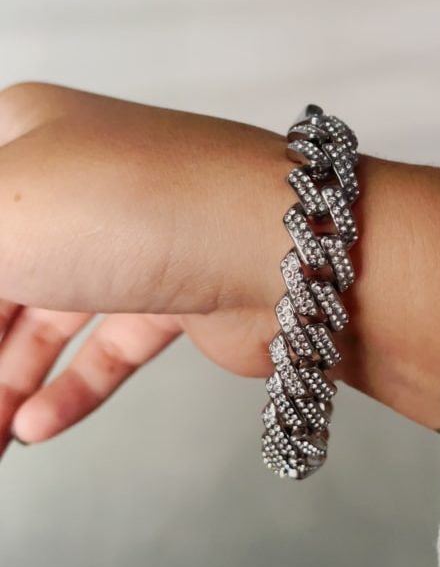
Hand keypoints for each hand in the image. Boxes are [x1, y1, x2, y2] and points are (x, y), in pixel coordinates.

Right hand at [0, 82, 322, 452]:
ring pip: (45, 319)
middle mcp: (75, 182)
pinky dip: (69, 388)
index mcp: (23, 137)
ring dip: (8, 382)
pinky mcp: (173, 291)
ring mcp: (127, 238)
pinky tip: (35, 429)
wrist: (284, 247)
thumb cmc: (130, 206)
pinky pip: (104, 346)